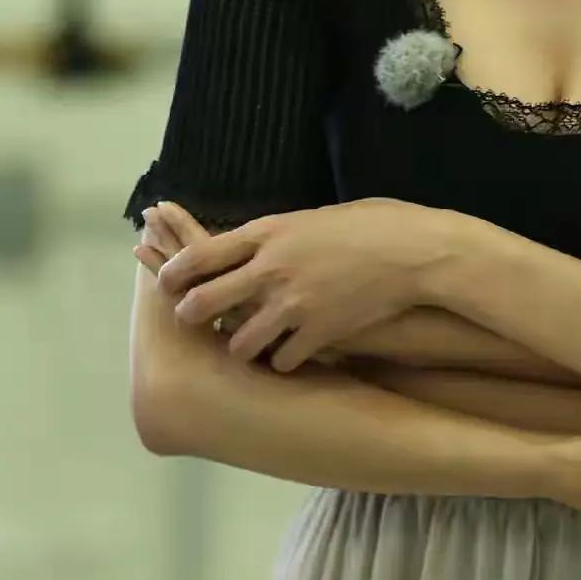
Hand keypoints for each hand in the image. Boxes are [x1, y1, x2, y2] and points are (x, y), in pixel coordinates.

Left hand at [136, 202, 352, 366]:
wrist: (414, 252)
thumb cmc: (371, 225)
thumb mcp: (312, 217)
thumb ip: (276, 235)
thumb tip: (251, 246)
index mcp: (267, 233)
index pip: (199, 256)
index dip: (173, 272)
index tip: (165, 282)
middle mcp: (271, 270)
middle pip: (204, 303)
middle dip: (191, 315)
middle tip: (191, 321)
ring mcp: (293, 305)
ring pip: (239, 343)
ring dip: (239, 347)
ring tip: (244, 348)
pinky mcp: (318, 333)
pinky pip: (281, 362)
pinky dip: (281, 362)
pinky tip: (287, 358)